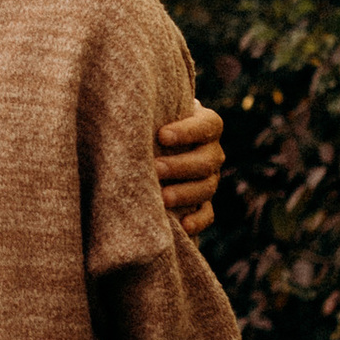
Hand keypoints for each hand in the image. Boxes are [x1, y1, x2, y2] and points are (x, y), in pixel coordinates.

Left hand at [156, 99, 225, 233]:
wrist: (151, 147)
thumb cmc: (149, 124)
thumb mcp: (152, 115)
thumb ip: (148, 114)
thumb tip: (127, 116)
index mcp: (206, 125)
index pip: (207, 125)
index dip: (187, 131)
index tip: (161, 136)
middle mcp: (212, 152)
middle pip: (206, 161)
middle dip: (180, 165)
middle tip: (155, 168)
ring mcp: (210, 179)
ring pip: (206, 187)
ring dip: (184, 193)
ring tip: (161, 198)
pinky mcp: (203, 203)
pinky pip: (207, 214)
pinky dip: (197, 220)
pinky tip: (182, 225)